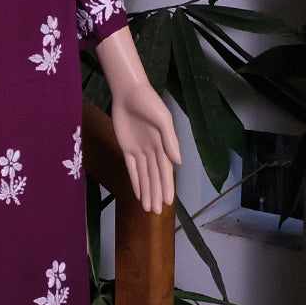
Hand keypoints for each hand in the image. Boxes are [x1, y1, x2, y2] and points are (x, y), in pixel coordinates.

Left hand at [95, 27, 181, 212]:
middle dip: (156, 194)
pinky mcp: (127, 148)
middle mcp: (153, 150)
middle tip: (155, 212)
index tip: (168, 203)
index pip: (165, 171)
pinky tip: (137, 194)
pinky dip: (135, 181)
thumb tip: (178, 162)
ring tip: (148, 208)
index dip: (166, 187)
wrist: (129, 92)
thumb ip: (170, 140)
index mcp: (164, 145)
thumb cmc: (149, 102)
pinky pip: (131, 168)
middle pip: (155, 177)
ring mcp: (140, 150)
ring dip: (146, 192)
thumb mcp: (162, 119)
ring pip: (144, 176)